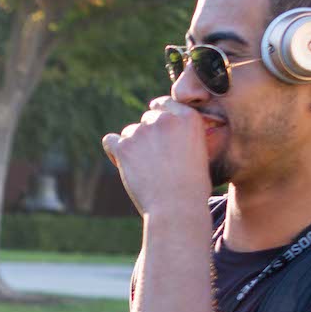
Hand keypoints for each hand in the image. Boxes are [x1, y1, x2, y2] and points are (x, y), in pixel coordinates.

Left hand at [102, 97, 213, 219]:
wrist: (177, 207)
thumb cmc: (192, 188)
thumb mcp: (199, 152)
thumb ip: (184, 135)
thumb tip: (170, 133)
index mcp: (188, 118)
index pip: (165, 104)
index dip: (159, 116)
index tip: (158, 130)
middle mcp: (165, 119)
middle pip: (147, 119)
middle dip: (148, 136)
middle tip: (153, 161)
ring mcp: (142, 131)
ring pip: (129, 132)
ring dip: (133, 147)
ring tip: (144, 171)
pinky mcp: (124, 146)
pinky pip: (110, 141)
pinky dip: (114, 152)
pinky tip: (123, 165)